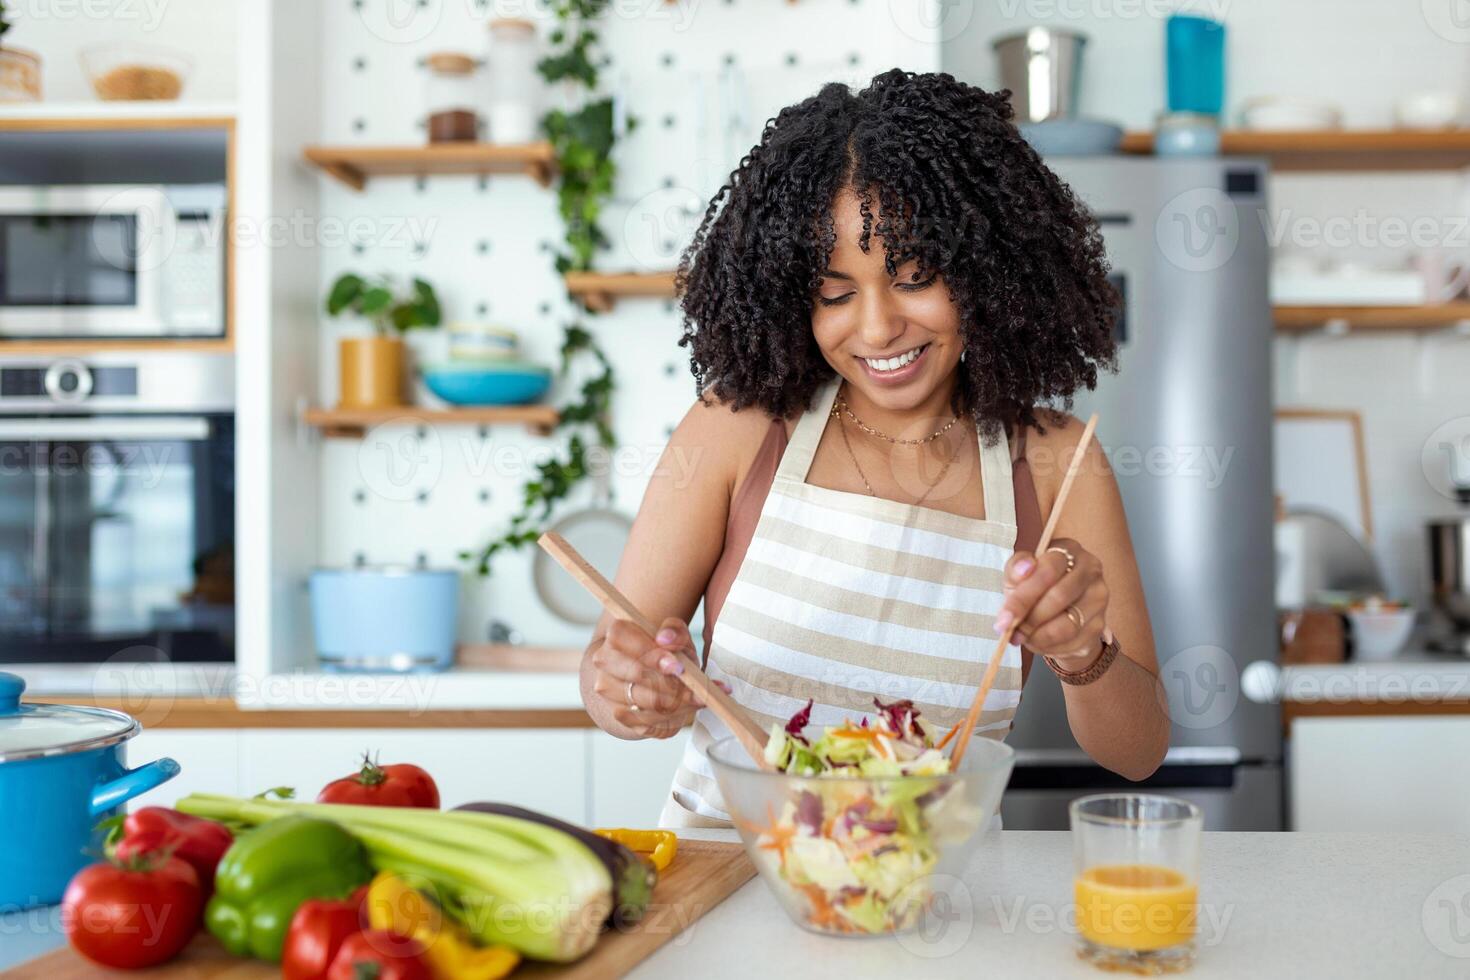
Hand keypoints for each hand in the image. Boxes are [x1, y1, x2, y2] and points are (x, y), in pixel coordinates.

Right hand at [590, 617, 727, 738]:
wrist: (652, 679)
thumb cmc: (666, 653)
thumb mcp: (677, 637)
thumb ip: (675, 631)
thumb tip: (665, 638)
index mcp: (617, 635)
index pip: (622, 637)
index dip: (651, 652)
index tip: (678, 667)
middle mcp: (605, 662)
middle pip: (632, 673)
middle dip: (668, 683)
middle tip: (692, 687)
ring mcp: (607, 689)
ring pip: (641, 702)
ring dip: (674, 703)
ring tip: (695, 698)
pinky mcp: (618, 714)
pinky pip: (645, 722)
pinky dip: (670, 718)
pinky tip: (684, 708)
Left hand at [998, 538, 1108, 669]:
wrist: (1056, 610)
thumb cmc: (1034, 587)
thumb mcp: (1018, 574)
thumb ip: (1016, 569)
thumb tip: (1024, 569)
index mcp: (1068, 550)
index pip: (1048, 570)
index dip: (1024, 596)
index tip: (1004, 618)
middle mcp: (1090, 570)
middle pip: (1059, 597)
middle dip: (1029, 619)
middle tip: (1010, 632)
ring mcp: (1099, 598)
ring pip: (1068, 624)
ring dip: (1038, 636)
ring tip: (1022, 637)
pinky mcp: (1100, 624)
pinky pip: (1072, 642)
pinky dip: (1049, 647)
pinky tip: (1038, 642)